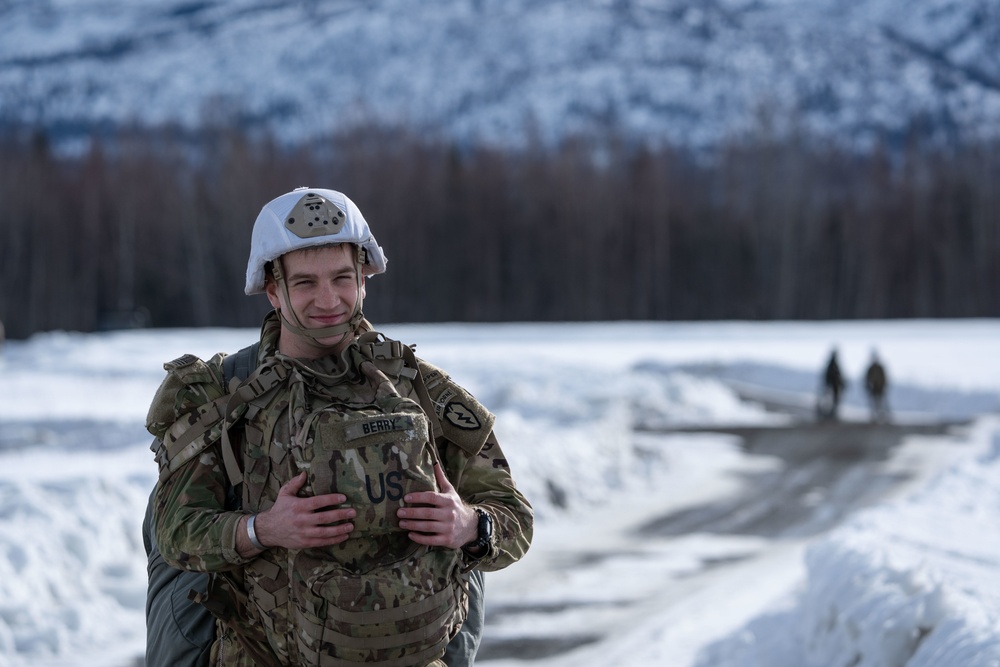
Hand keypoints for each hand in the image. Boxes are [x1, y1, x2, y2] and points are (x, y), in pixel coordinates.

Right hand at [240, 472, 354, 554]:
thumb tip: (304, 473)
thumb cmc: (280, 509)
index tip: (344, 497)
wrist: (268, 530)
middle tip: (353, 512)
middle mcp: (301, 520)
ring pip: (324, 532)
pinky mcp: (304, 543)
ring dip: (339, 530)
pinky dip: (333, 540)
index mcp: (298, 506)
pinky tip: (344, 536)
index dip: (331, 499)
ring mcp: (303, 533)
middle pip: (324, 518)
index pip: (317, 502)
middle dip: (340, 515)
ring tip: (351, 526)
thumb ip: (295, 483)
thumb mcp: (284, 494)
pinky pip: (321, 542)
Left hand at [397, 464, 477, 548]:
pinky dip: (420, 538)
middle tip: (399, 512)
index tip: (405, 498)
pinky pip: (431, 540)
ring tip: (401, 523)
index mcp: (448, 500)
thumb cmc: (455, 506)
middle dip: (412, 513)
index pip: (432, 497)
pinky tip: (410, 534)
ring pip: (428, 527)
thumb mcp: (450, 491)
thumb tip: (433, 461)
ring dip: (413, 525)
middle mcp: (449, 514)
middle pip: (427, 513)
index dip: (418, 497)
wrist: (471, 526)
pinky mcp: (447, 539)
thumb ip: (441, 478)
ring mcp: (448, 528)